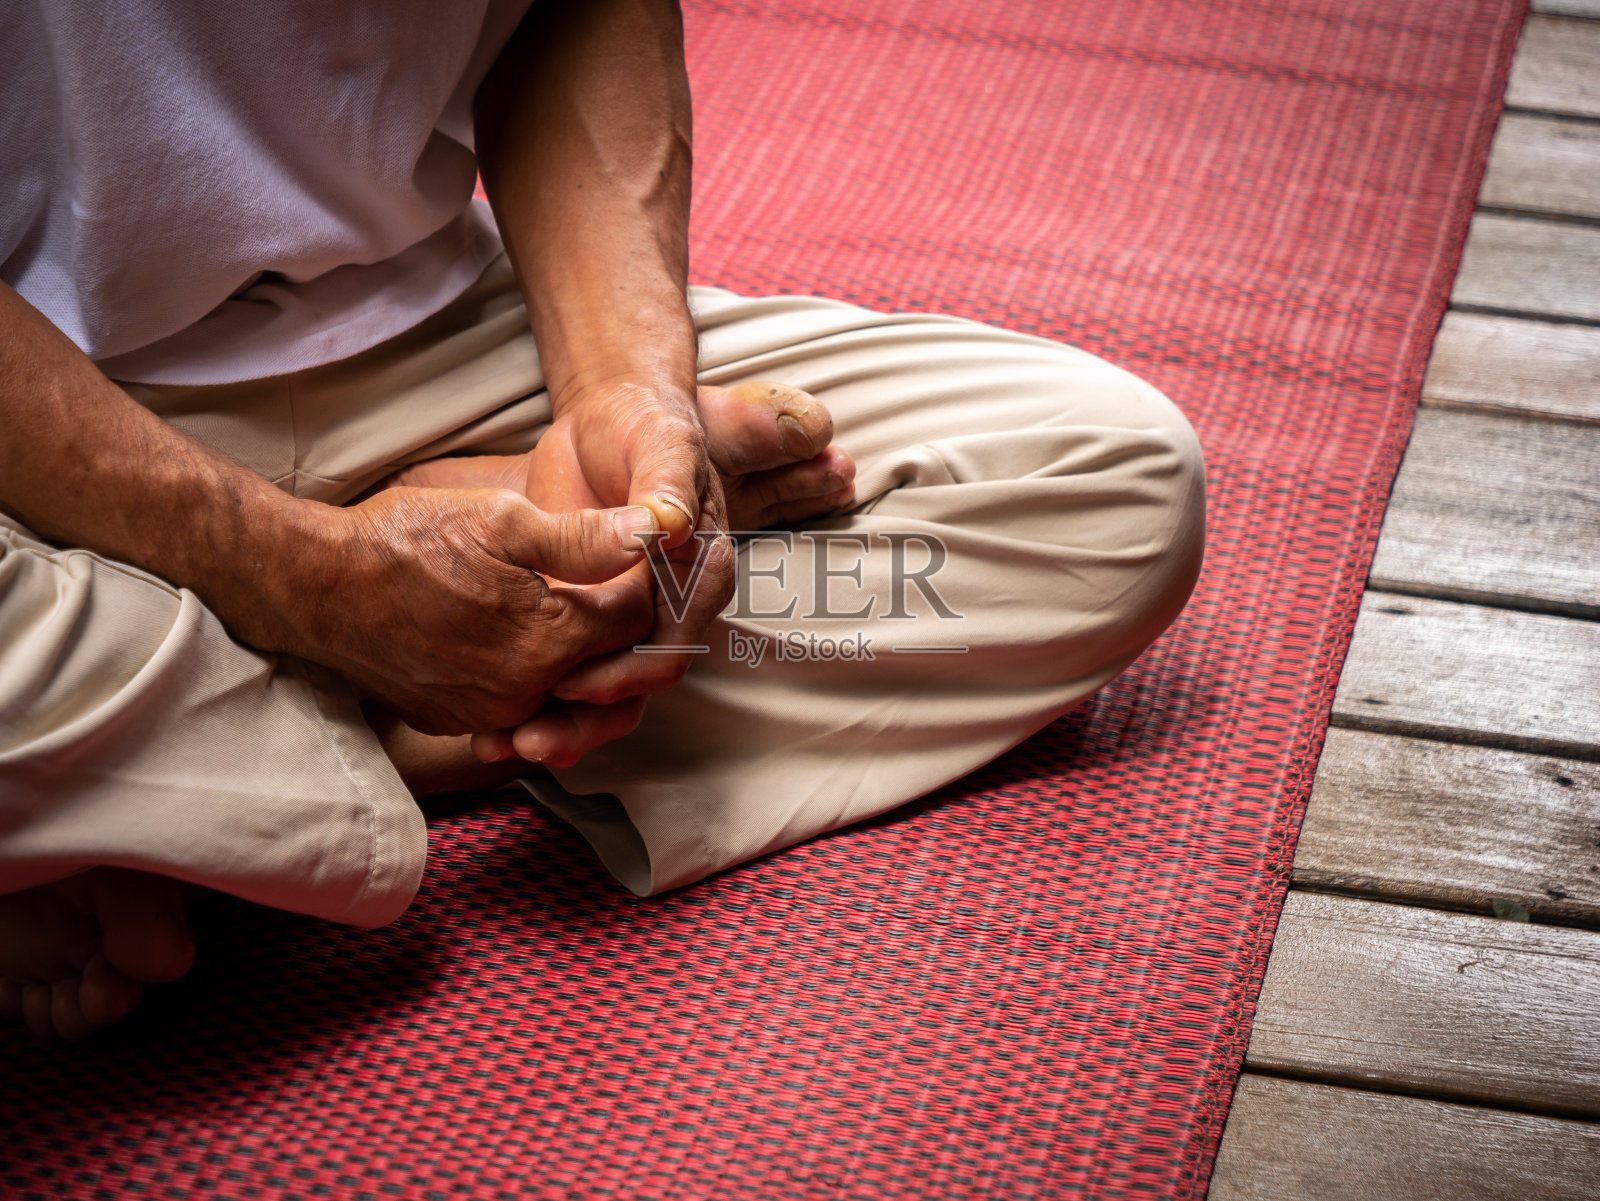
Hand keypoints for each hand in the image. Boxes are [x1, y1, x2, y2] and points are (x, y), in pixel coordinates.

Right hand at [271, 485, 657, 735]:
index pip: (637, 621)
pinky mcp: (460, 720)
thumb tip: (654, 530)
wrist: (317, 587)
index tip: (638, 555)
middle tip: (612, 582)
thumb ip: (585, 537)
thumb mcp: (502, 521)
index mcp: (550, 640)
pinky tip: (521, 637)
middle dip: (621, 626)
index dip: (645, 583)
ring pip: (567, 689)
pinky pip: (520, 704)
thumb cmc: (406, 542)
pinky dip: (533, 676)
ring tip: (569, 607)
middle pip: (609, 664)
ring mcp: (492, 713)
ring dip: (579, 656)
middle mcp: (529, 691)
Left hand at [461, 389, 734, 765]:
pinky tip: (488, 728)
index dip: (626, 671)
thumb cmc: (647, 426)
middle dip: (586, 720)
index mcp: (700, 574)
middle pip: (635, 685)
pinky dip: (534, 702)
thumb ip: (668, 482)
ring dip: (558, 727)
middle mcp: (670, 609)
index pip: (672, 643)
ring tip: (500, 746)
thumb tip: (669, 524)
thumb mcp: (662, 442)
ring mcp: (628, 619)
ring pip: (602, 694)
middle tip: (532, 740)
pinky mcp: (587, 619)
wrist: (612, 421)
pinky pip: (568, 673)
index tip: (575, 681)